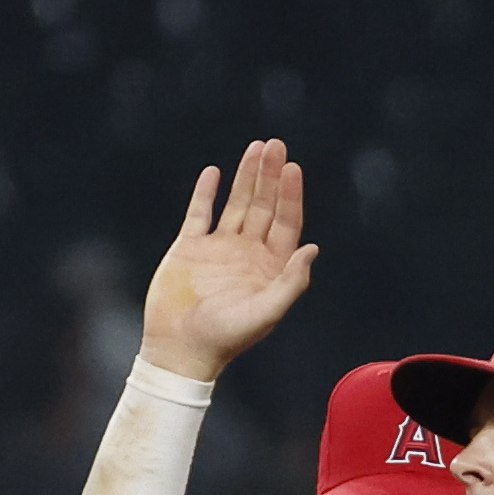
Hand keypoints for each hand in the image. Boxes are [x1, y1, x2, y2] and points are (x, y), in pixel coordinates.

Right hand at [138, 140, 315, 382]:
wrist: (180, 348)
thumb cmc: (226, 337)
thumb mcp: (266, 312)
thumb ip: (291, 281)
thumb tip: (313, 248)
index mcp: (269, 268)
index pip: (286, 223)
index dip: (290, 196)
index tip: (292, 168)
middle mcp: (247, 254)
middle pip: (263, 207)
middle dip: (269, 177)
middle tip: (275, 145)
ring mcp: (218, 248)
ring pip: (236, 204)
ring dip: (245, 177)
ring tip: (255, 149)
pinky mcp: (190, 247)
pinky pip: (200, 213)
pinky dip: (206, 192)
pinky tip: (214, 172)